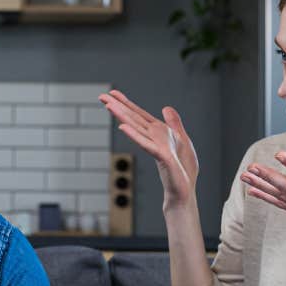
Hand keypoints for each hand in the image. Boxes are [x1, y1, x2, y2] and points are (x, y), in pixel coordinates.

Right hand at [98, 89, 198, 208]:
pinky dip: (134, 135)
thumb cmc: (183, 171)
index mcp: (158, 133)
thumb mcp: (182, 140)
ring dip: (122, 116)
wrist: (184, 192)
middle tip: (101, 96)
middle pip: (133, 119)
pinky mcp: (162, 157)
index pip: (139, 115)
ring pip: (136, 128)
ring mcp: (155, 147)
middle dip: (118, 107)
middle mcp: (154, 138)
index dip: (126, 103)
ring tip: (108, 105)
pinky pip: (146, 144)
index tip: (113, 93)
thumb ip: (174, 124)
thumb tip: (166, 108)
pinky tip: (123, 127)